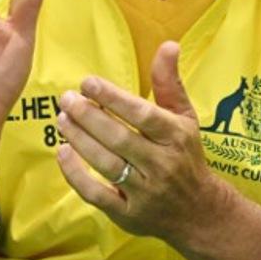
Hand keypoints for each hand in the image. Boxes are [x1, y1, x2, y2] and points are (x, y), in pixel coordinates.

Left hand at [55, 41, 229, 245]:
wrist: (199, 212)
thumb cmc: (186, 155)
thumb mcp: (184, 118)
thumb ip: (169, 82)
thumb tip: (169, 44)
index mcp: (176, 137)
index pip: (142, 115)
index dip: (112, 97)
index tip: (87, 82)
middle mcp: (162, 165)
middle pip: (119, 138)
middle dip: (88, 116)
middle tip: (66, 98)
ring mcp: (145, 192)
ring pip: (106, 164)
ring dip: (79, 140)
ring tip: (61, 119)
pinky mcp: (128, 215)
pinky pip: (96, 194)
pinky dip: (76, 174)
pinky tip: (62, 152)